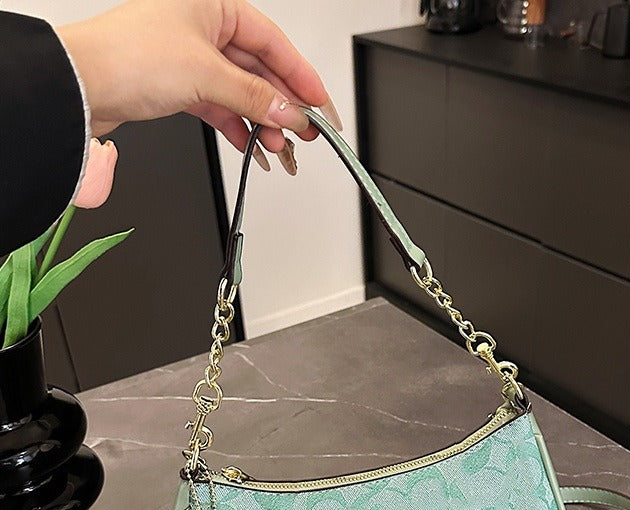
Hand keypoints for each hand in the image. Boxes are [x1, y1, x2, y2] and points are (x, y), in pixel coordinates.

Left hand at [58, 0, 341, 173]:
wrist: (79, 87)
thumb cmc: (126, 57)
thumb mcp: (206, 75)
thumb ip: (255, 97)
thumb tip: (291, 112)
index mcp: (214, 5)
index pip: (273, 43)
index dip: (302, 78)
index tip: (321, 107)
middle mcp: (204, 27)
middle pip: (260, 71)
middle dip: (283, 107)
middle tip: (305, 133)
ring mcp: (191, 58)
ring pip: (242, 92)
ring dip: (262, 122)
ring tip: (278, 147)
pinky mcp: (179, 85)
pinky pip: (221, 107)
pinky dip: (238, 127)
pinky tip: (252, 146)